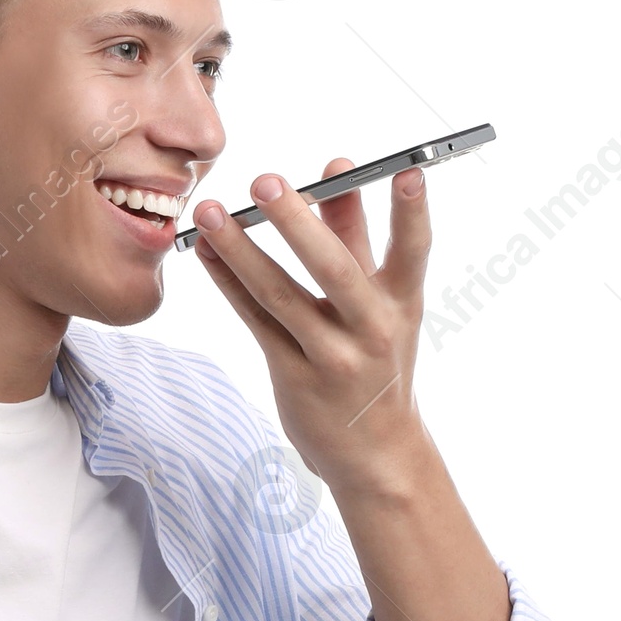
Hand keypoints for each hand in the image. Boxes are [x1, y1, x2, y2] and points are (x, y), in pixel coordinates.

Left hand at [191, 160, 432, 497]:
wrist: (376, 451)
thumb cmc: (377, 361)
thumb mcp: (382, 303)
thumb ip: (356, 236)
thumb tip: (336, 169)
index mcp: (402, 302)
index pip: (414, 249)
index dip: (411, 210)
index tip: (406, 169)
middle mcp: (371, 329)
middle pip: (334, 269)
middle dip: (298, 223)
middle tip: (265, 182)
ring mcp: (332, 356)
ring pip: (281, 295)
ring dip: (242, 251)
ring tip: (212, 212)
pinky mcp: (294, 376)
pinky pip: (256, 322)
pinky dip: (229, 283)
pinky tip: (206, 252)